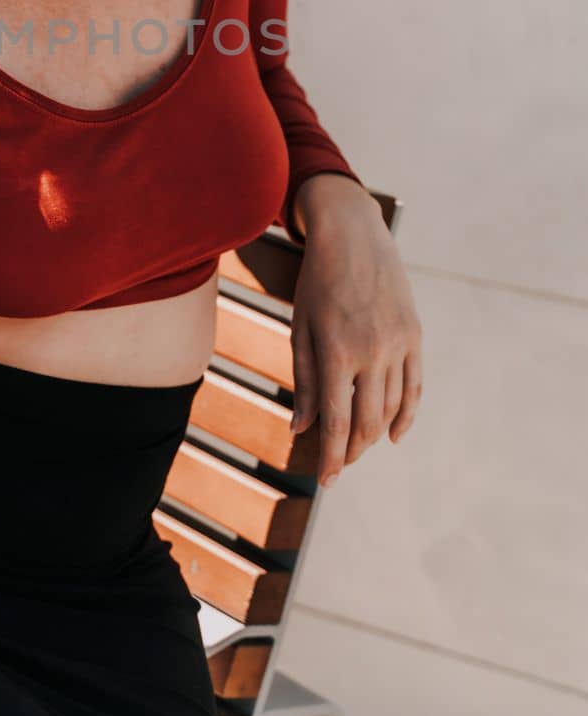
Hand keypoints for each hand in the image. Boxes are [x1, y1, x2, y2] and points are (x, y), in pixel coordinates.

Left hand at [288, 185, 421, 486]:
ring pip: (391, 408)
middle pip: (367, 422)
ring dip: (375, 435)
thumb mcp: (301, 329)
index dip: (332, 458)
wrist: (352, 235)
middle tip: (339, 464)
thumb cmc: (316, 283)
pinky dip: (406, 415)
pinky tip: (393, 433)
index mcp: (336, 352)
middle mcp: (371, 352)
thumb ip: (302, 381)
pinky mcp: (415, 335)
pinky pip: (415, 387)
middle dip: (352, 450)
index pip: (337, 422)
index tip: (326, 480)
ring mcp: (398, 343)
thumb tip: (301, 430)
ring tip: (359, 447)